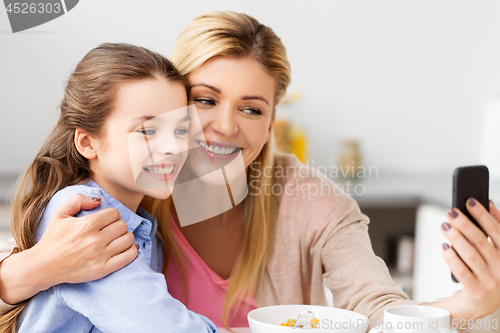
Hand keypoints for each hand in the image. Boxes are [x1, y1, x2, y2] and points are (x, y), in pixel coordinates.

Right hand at [0, 194, 137, 303]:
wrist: (43, 266)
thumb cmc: (52, 239)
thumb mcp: (60, 213)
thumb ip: (78, 200)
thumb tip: (98, 200)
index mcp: (87, 224)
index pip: (114, 213)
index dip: (111, 215)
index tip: (106, 220)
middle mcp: (95, 240)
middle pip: (123, 225)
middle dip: (118, 225)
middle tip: (111, 230)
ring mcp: (100, 255)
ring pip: (128, 239)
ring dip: (125, 237)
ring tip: (118, 239)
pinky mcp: (103, 269)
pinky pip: (128, 257)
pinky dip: (132, 251)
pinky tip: (128, 248)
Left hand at [441, 199, 499, 318]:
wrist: (482, 302)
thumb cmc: (487, 270)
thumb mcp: (495, 251)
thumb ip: (494, 229)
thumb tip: (489, 203)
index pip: (498, 231)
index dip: (484, 215)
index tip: (470, 201)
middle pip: (481, 241)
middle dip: (465, 224)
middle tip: (452, 212)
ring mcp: (491, 282)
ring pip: (471, 255)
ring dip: (456, 237)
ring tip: (445, 225)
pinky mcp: (476, 291)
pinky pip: (462, 271)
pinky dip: (452, 257)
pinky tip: (444, 245)